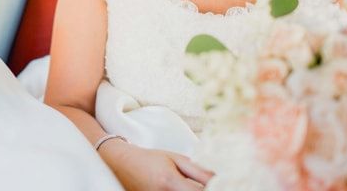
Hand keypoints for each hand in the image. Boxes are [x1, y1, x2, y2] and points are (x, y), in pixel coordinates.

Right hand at [99, 140, 213, 190]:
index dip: (215, 189)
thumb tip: (219, 179)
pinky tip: (183, 188)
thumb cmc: (150, 159)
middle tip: (214, 186)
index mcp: (170, 181)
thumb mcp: (175, 159)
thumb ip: (198, 171)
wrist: (122, 163)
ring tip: (189, 185)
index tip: (224, 185)